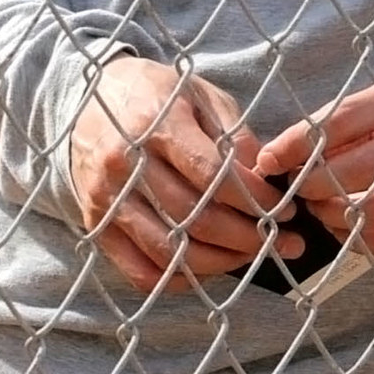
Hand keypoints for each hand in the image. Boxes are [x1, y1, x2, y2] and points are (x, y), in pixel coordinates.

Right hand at [68, 55, 295, 288]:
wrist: (88, 97)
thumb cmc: (156, 94)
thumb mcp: (200, 94)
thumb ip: (234, 134)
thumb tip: (265, 178)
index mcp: (156, 124)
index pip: (212, 174)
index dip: (254, 199)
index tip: (284, 209)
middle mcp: (126, 165)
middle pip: (193, 218)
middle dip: (245, 236)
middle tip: (281, 241)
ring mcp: (106, 199)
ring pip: (168, 251)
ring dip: (219, 262)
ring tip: (251, 255)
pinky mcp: (95, 224)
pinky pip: (138, 269)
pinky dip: (177, 279)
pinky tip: (208, 269)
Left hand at [254, 71, 373, 262]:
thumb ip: (347, 118)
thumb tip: (282, 150)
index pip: (341, 120)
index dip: (298, 145)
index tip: (268, 160)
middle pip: (356, 170)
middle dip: (313, 185)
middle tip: (297, 190)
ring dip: (337, 217)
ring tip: (324, 210)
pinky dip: (366, 242)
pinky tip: (353, 230)